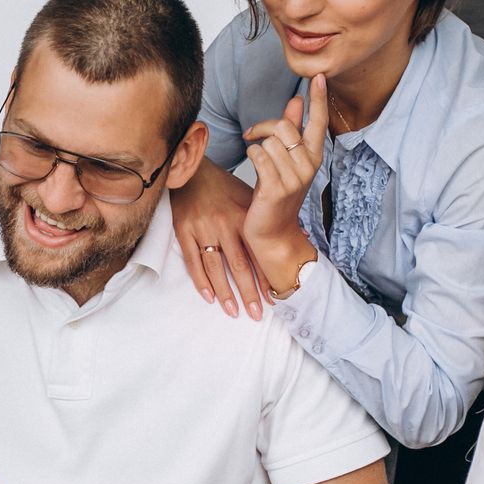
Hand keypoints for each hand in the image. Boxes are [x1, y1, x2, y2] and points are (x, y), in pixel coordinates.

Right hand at [170, 156, 264, 318]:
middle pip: (238, 265)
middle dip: (248, 292)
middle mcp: (224, 224)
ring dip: (225, 292)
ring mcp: (203, 228)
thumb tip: (299, 237)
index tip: (273, 299)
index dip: (264, 278)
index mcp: (243, 218)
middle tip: (256, 315)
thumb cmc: (223, 185)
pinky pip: (192, 260)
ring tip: (233, 312)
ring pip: (215, 267)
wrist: (192, 168)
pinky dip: (200, 280)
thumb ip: (268, 218)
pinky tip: (209, 297)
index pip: (256, 254)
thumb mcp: (249, 196)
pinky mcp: (184, 229)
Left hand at [241, 74, 328, 251]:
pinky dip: (251, 157)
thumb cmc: (277, 196)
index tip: (319, 76)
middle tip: (252, 136)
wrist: (273, 234)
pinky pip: (258, 156)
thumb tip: (296, 101)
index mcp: (313, 157)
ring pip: (269, 141)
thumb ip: (292, 131)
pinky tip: (254, 171)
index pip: (318, 122)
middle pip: (284, 126)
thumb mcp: (288, 161)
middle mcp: (308, 166)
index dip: (318, 99)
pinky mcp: (278, 188)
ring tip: (256, 162)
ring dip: (256, 147)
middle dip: (263, 127)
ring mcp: (295, 178)